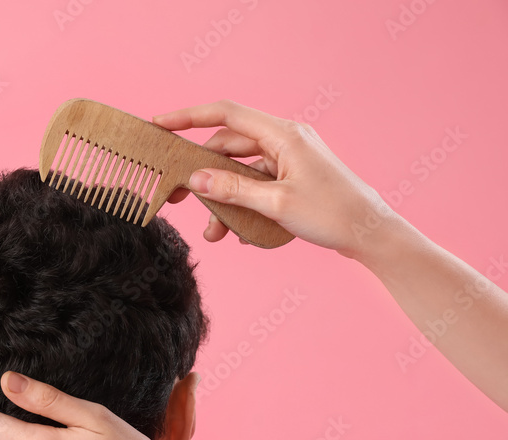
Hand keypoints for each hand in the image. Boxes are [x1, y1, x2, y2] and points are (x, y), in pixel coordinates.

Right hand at [153, 99, 404, 259]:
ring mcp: (288, 160)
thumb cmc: (333, 214)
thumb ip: (233, 190)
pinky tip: (238, 231)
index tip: (160, 124)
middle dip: (201, 173)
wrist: (371, 234)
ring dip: (222, 199)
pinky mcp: (291, 179)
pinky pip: (255, 185)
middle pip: (228, 147)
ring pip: (240, 171)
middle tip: (176, 195)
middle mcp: (285, 141)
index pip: (226, 114)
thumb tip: (195, 180)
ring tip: (213, 231)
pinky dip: (242, 205)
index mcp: (283, 135)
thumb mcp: (276, 204)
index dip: (189, 117)